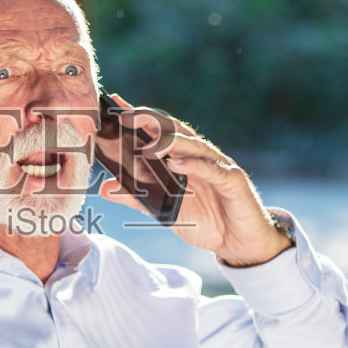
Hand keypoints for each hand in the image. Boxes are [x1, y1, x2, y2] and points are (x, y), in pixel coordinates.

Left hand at [97, 98, 289, 266]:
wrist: (240, 244)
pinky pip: (212, 170)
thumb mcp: (166, 212)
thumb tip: (106, 189)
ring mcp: (218, 166)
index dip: (139, 115)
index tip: (116, 103)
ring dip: (170, 142)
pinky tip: (177, 165)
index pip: (159, 130)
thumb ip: (139, 199)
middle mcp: (200, 156)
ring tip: (148, 146)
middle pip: (174, 130)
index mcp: (183, 158)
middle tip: (125, 117)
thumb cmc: (206, 223)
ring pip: (193, 145)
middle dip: (149, 120)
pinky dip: (194, 166)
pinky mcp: (234, 181)